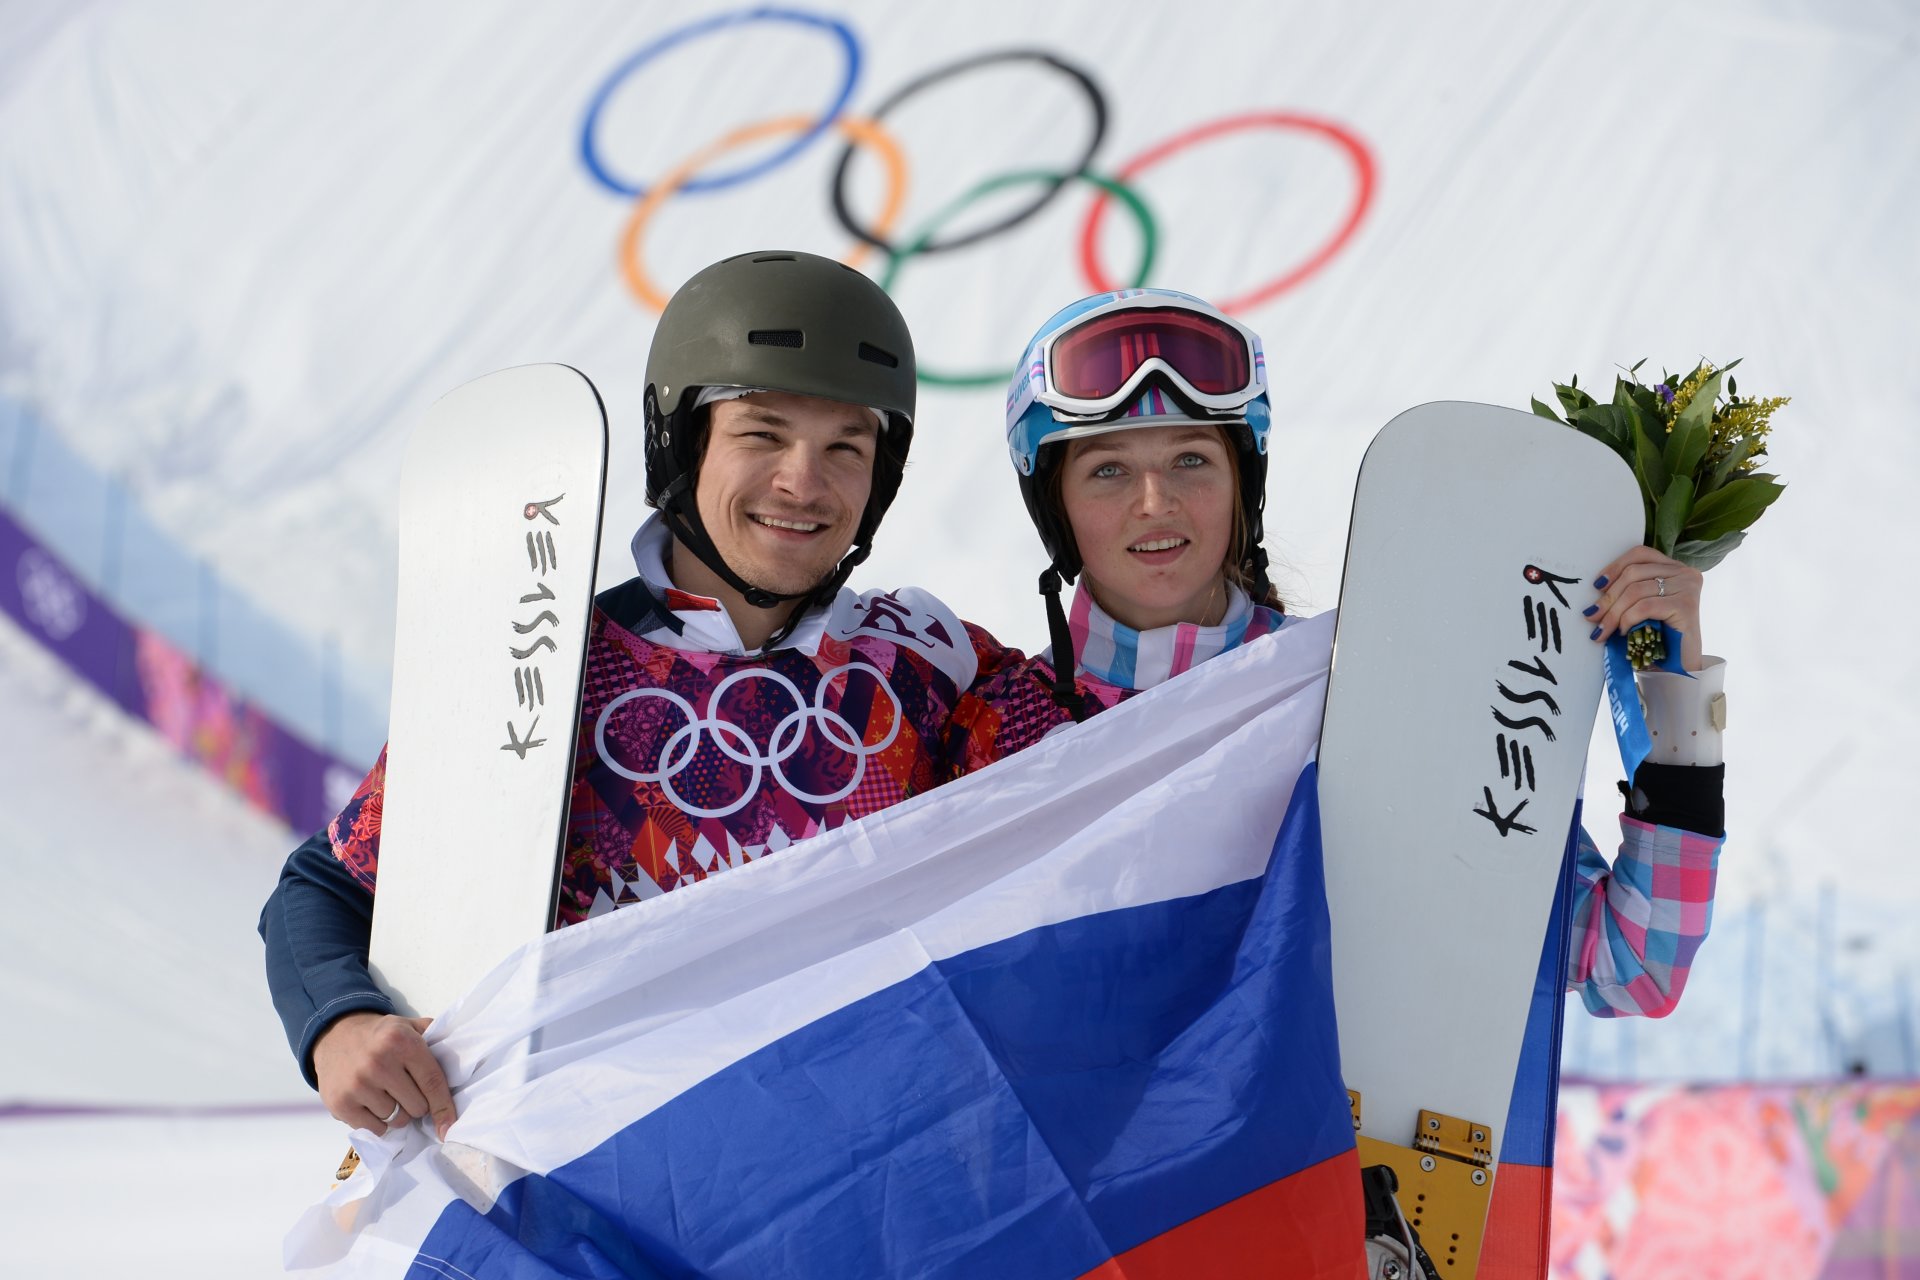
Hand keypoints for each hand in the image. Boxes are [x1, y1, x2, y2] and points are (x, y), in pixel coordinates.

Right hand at [312, 1011, 455, 1140]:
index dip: (444, 1107)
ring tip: (388, 1095)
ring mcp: (357, 1085)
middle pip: (416, 1107)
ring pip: (396, 1120)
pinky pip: (374, 1129)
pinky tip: (372, 1104)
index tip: (450, 1127)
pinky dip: (378, 1122)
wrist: (334, 1035)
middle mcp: (379, 1063)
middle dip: (417, 1104)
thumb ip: (436, 1040)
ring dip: (397, 1113)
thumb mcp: (409, 1026)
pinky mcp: (341, 1104)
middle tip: (407, 1090)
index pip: (432, 1082)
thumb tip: (463, 1066)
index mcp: (401, 1042)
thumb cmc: (380, 1035)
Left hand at [1585, 545, 1704, 670]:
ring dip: (1614, 612)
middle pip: (1633, 573)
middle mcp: (1684, 573)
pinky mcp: (1686, 605)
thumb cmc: (1657, 636)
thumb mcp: (1641, 606)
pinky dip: (1628, 619)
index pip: (1639, 555)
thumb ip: (1628, 591)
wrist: (1679, 667)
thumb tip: (1595, 589)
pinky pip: (1644, 606)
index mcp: (1673, 568)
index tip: (1597, 586)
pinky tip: (1624, 631)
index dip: (1614, 567)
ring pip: (1636, 590)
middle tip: (1592, 617)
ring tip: (1603, 630)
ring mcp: (1687, 587)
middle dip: (1608, 597)